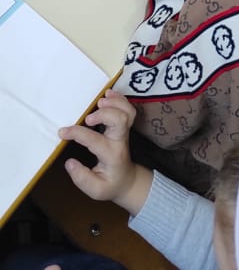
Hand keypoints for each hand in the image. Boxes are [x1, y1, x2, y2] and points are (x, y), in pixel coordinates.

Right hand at [59, 89, 151, 213]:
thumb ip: (82, 178)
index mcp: (112, 156)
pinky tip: (107, 94)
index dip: (77, 134)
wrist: (127, 181)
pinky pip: (128, 109)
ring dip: (114, 102)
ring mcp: (124, 131)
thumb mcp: (95, 190)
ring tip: (99, 100)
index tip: (62, 132)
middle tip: (88, 118)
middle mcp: (120, 141)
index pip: (95, 140)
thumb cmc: (110, 184)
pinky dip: (119, 99)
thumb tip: (69, 163)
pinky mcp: (124, 126)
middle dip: (103, 114)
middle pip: (120, 120)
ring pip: (127, 112)